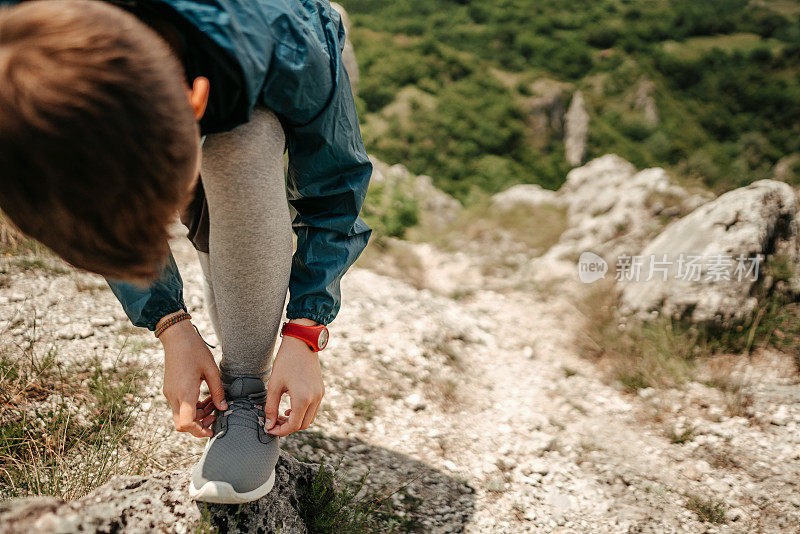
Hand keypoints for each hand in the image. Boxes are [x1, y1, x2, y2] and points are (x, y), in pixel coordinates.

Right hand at [159, 314, 226, 437]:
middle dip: (200, 424)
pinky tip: (205, 396)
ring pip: (181, 415)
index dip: (199, 432)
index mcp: (184, 393)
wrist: (176, 337)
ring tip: (214, 403)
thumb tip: (224, 408)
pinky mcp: (169, 388)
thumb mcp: (212, 370)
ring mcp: (169, 393)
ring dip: (197, 415)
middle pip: (182, 424)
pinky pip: (179, 405)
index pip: (186, 424)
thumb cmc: (195, 351)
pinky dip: (192, 406)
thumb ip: (218, 391)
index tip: (212, 430)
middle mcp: (173, 396)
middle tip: (216, 415)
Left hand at [264, 319, 324, 435]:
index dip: (280, 431)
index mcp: (303, 398)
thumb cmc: (286, 361)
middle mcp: (315, 398)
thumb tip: (268, 425)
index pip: (293, 425)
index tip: (269, 429)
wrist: (302, 342)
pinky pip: (313, 409)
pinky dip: (302, 413)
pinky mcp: (321, 390)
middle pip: (303, 425)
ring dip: (296, 421)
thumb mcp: (274, 384)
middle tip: (274, 422)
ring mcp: (320, 394)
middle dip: (288, 427)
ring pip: (310, 418)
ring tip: (281, 415)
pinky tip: (290, 408)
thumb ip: (270, 407)